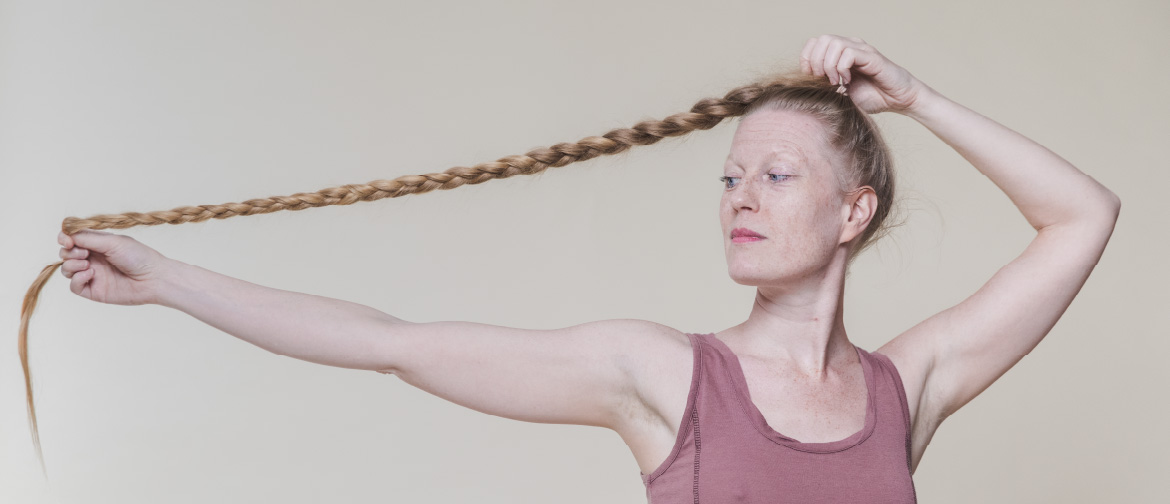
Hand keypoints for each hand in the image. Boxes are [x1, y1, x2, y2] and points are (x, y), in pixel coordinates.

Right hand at [57, 229, 171, 305]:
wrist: (153, 279)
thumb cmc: (138, 257)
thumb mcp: (112, 242)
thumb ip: (87, 238)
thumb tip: (65, 235)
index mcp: (98, 243)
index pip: (71, 238)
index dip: (64, 238)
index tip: (67, 241)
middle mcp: (93, 258)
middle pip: (66, 253)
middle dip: (68, 252)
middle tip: (85, 253)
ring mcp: (93, 274)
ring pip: (67, 269)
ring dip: (71, 265)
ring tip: (87, 264)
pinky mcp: (94, 290)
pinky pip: (73, 286)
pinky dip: (76, 279)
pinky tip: (90, 274)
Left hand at [800, 34, 929, 114]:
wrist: (897, 100)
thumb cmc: (872, 97)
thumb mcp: (841, 93)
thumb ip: (825, 86)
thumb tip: (806, 86)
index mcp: (841, 52)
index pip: (815, 42)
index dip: (807, 58)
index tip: (810, 77)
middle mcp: (851, 46)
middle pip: (821, 39)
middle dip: (815, 61)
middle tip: (821, 80)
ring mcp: (861, 50)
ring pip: (833, 43)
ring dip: (829, 65)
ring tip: (834, 82)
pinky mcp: (871, 57)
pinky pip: (848, 53)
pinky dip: (842, 68)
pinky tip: (847, 81)